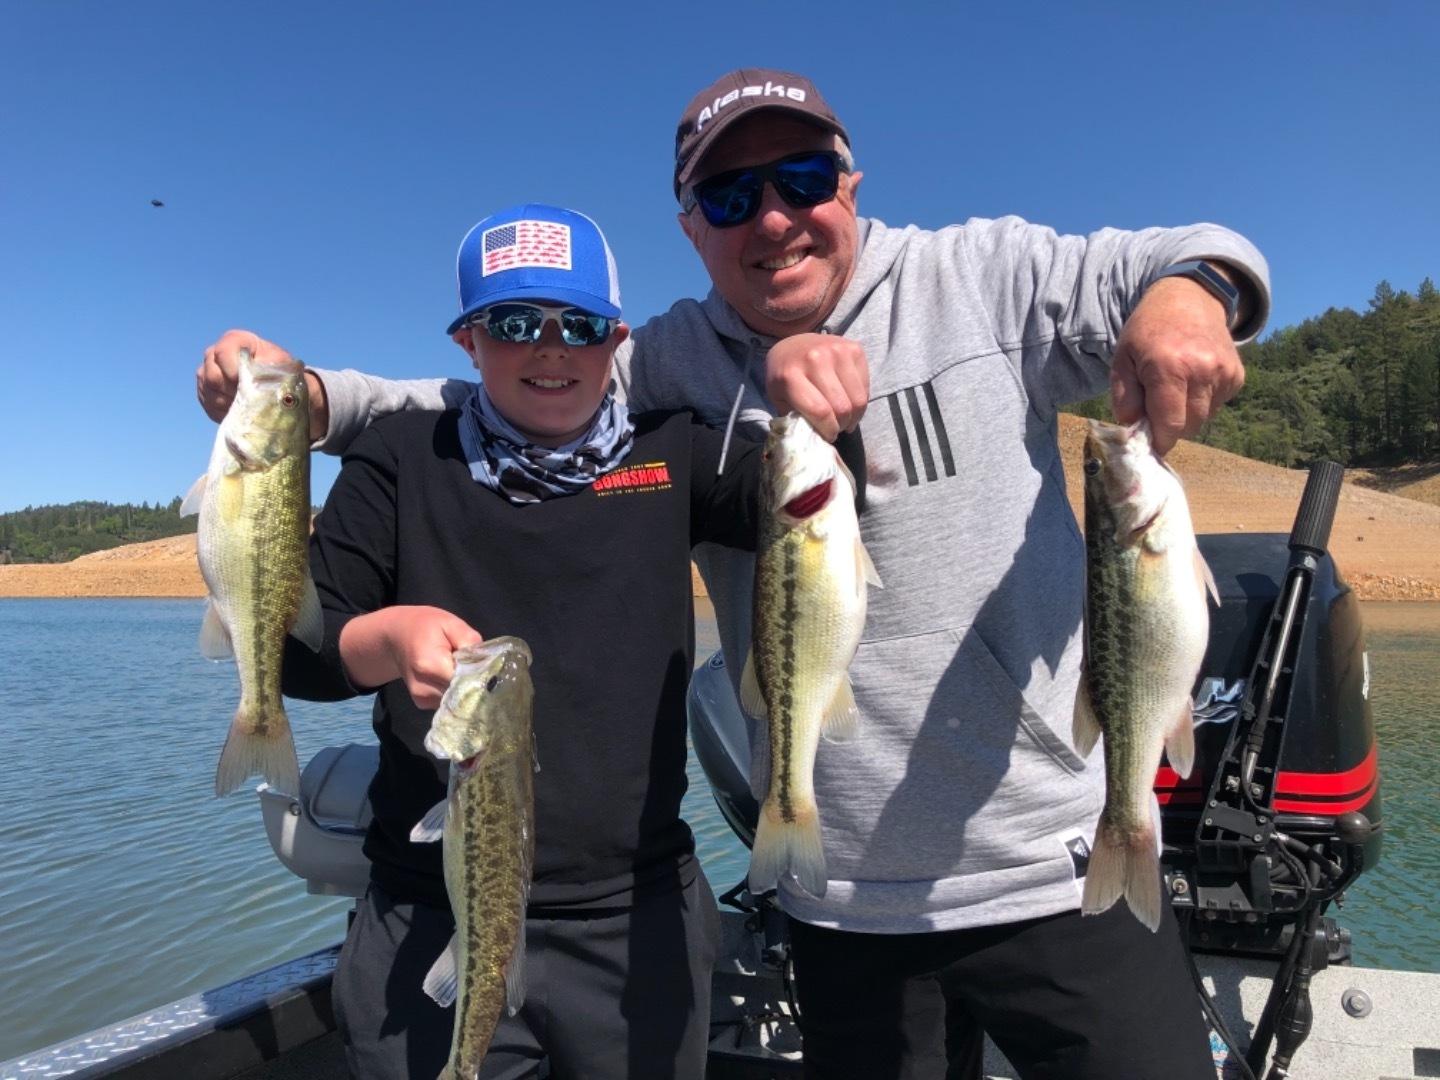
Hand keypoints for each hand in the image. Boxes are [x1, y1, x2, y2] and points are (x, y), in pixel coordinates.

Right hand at [198, 329, 327, 441]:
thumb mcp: (280, 363)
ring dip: (232, 403)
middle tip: (253, 397)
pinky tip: (242, 409)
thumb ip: (268, 367)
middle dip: (234, 391)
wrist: (274, 383)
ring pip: (211, 394)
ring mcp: (204, 373)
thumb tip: (257, 380)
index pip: (223, 352)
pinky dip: (226, 411)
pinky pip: (209, 406)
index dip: (234, 370)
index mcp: (234, 340)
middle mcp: (213, 353)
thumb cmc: (278, 369)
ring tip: (250, 404)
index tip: (249, 382)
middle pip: (213, 376)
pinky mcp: (203, 392)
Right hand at [338, 606, 482, 709]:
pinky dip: (453, 691)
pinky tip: (450, 676)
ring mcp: (421, 698)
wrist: (396, 636)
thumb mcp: (451, 624)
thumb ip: (470, 643)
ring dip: (462, 687)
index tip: (486, 666)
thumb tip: (486, 665)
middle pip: (461, 693)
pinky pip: (447, 701)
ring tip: (458, 669)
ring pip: (455, 699)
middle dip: (472, 681)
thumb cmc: (426, 626)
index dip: (479, 674)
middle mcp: (423, 688)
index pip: (465, 681)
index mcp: (430, 665)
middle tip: (473, 665)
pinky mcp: (422, 703)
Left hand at [765, 333, 869, 440]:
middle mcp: (815, 359)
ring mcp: (837, 351)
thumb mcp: (779, 397)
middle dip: (841, 425)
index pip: (820, 412)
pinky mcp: (854, 348)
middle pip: (841, 407)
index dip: (828, 430)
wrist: (794, 341)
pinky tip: (849, 401)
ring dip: (854, 416)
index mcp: (791, 375)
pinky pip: (865, 386)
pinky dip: (860, 400)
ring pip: (857, 399)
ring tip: (845, 418)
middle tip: (837, 428)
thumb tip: (817, 438)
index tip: (828, 436)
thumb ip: (795, 417)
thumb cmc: (785, 375)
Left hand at [1110, 277, 1244, 455]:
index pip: (1170, 426)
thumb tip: (1132, 426)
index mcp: (1169, 368)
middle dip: (1171, 427)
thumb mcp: (1122, 358)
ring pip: (1205, 418)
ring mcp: (1224, 372)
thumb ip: (1123, 396)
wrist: (1189, 298)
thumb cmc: (1148, 331)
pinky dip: (1204, 401)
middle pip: (1189, 427)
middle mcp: (1202, 371)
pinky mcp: (1237, 375)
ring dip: (1188, 413)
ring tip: (1174, 387)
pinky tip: (1193, 379)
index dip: (1159, 441)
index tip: (1150, 442)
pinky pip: (1218, 405)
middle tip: (1157, 408)